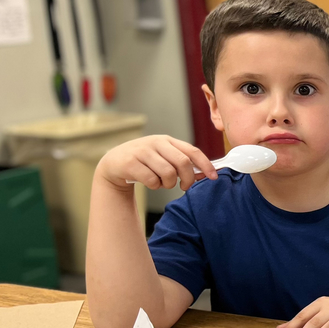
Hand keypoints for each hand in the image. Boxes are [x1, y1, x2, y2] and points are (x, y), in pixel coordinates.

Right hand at [96, 134, 216, 191]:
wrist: (114, 163)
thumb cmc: (145, 162)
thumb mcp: (164, 157)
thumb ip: (183, 163)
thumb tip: (205, 174)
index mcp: (167, 141)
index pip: (192, 151)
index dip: (206, 165)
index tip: (214, 177)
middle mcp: (155, 143)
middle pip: (183, 163)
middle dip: (188, 179)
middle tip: (184, 187)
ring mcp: (142, 151)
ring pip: (168, 173)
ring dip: (168, 184)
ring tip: (162, 182)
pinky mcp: (130, 162)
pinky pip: (152, 180)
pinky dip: (155, 186)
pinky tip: (149, 182)